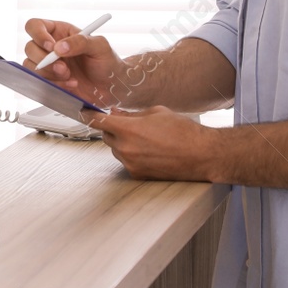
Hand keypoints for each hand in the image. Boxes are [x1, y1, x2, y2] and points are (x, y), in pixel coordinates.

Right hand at [23, 18, 125, 107]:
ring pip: (30, 66)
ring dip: (49, 74)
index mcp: (60, 32)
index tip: (51, 47)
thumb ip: (80, 42)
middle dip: (45, 60)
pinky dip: (53, 84)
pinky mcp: (48, 81)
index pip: (36, 26)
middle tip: (64, 68)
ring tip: (69, 77)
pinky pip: (38, 82)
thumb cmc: (108, 62)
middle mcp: (50, 47)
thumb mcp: (99, 46)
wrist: (112, 87)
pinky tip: (70, 84)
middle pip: (29, 47)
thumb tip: (60, 46)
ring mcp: (48, 65)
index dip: (38, 35)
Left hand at [83, 106, 216, 181]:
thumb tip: (115, 113)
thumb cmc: (184, 131)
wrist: (203, 155)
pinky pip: (127, 162)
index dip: (89, 115)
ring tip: (147, 139)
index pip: (97, 122)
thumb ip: (131, 114)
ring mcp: (130, 164)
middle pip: (106, 136)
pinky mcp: (138, 175)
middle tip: (129, 124)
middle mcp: (126, 148)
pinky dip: (133, 155)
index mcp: (128, 129)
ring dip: (124, 143)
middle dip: (113, 129)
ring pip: (116, 149)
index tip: (84, 112)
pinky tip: (150, 151)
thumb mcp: (156, 113)